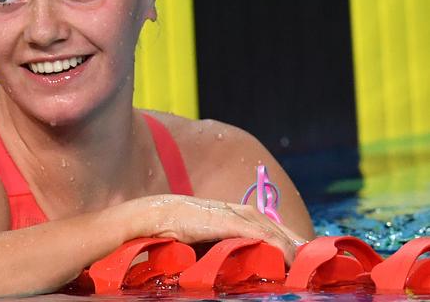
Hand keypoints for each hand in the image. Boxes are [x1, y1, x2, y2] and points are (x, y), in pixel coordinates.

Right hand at [141, 195, 302, 263]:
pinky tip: (292, 262)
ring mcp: (241, 216)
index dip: (294, 247)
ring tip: (311, 268)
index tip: (307, 264)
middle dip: (302, 249)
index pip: (277, 232)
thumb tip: (244, 268)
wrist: (160, 215)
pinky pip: (265, 237)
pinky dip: (281, 249)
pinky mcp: (234, 222)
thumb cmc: (181, 229)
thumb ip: (231, 250)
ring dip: (296, 251)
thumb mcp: (211, 242)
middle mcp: (246, 212)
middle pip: (284, 232)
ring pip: (279, 235)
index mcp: (242, 216)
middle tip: (320, 268)